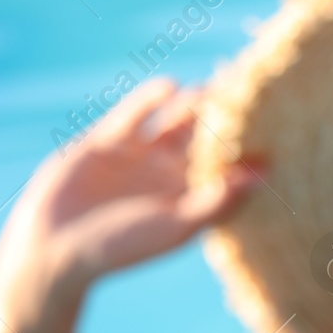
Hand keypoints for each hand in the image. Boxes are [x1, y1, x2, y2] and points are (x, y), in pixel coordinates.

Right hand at [0, 77, 263, 332]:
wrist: (56, 247)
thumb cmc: (122, 247)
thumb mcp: (177, 226)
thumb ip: (218, 201)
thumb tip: (263, 176)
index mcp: (190, 201)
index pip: (228, 170)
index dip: (248, 150)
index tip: (276, 126)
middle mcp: (168, 178)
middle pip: (204, 141)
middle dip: (225, 120)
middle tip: (252, 92)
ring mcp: (138, 158)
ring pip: (173, 124)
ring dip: (193, 106)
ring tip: (216, 86)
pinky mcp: (107, 143)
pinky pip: (135, 115)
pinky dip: (151, 101)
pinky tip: (171, 86)